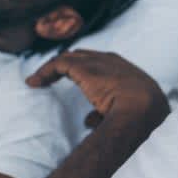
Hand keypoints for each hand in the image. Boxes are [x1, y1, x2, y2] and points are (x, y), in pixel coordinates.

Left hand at [26, 50, 168, 128]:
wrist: (143, 108)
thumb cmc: (140, 115)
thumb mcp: (126, 114)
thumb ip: (104, 115)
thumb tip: (88, 121)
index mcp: (125, 70)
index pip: (101, 63)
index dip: (85, 70)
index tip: (74, 81)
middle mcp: (111, 61)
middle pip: (83, 56)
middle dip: (67, 64)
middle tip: (51, 77)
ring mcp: (97, 62)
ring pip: (68, 59)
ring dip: (52, 69)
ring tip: (37, 81)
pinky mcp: (83, 67)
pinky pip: (58, 65)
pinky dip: (44, 72)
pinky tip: (33, 82)